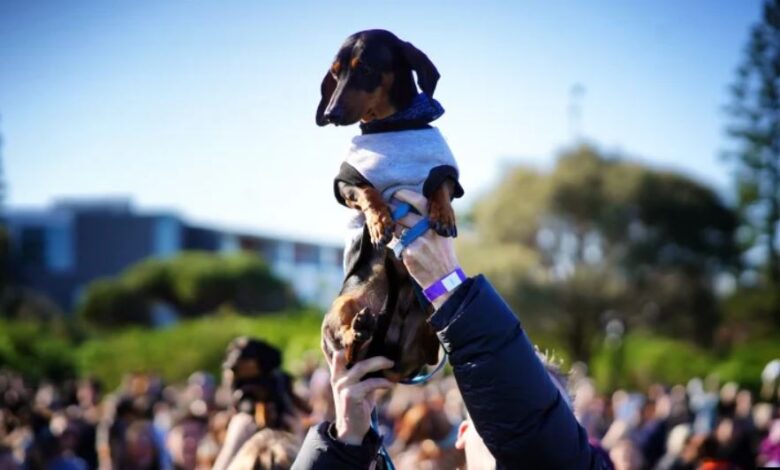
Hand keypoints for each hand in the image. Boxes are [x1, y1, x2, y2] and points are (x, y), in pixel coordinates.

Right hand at [325, 350, 393, 444]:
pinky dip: (382, 382)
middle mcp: (337, 378)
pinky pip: (369, 384)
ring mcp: (342, 387)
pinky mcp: (350, 396)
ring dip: (378, 363)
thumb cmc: (358, 405)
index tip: (366, 337)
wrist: (352, 430)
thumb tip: (382, 359)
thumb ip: (364, 374)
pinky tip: (390, 384)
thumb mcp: (359, 387)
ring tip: (391, 363)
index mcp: (338, 374)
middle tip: (388, 356)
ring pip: (361, 368)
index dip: (349, 345)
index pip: (339, 354)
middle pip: (352, 357)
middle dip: (370, 352)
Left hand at [392, 190, 461, 308]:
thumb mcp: (442, 235)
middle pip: (403, 214)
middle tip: (387, 210)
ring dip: (393, 229)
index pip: (419, 201)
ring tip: (395, 231)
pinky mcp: (409, 253)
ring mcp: (418, 241)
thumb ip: (429, 222)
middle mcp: (428, 229)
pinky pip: (396, 243)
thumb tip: (409, 208)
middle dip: (393, 212)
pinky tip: (398, 247)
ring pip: (397, 228)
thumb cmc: (442, 255)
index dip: (405, 195)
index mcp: (436, 222)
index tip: (396, 193)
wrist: (444, 278)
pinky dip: (395, 244)